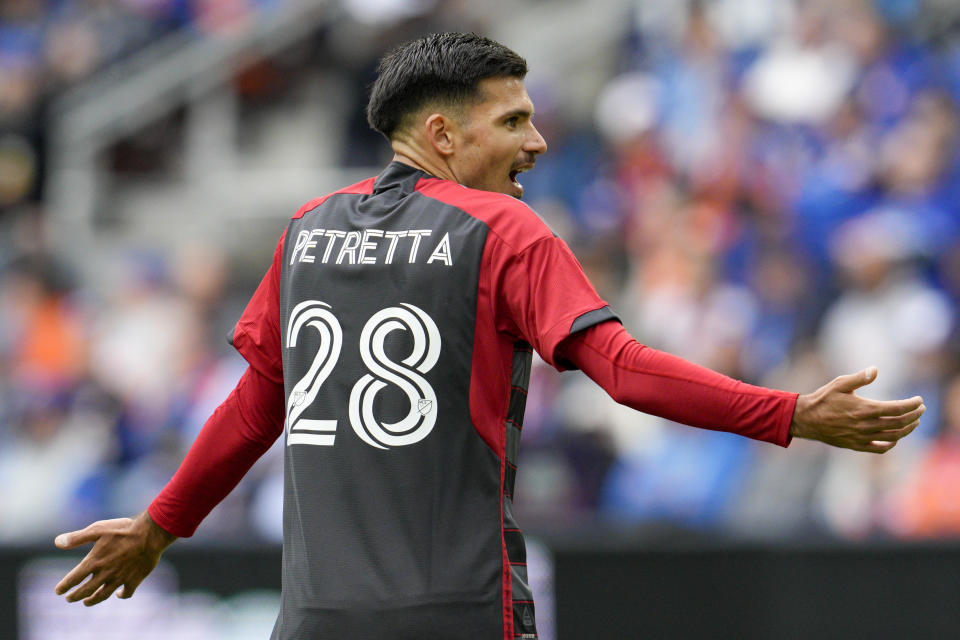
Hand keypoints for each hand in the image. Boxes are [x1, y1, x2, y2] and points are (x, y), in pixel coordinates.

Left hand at [54, 511, 176, 605]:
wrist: (150, 534)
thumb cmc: (123, 529)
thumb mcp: (98, 528)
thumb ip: (77, 537)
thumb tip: (57, 542)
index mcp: (94, 561)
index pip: (74, 578)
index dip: (64, 586)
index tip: (58, 591)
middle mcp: (105, 574)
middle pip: (85, 591)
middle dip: (75, 596)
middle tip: (69, 598)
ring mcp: (119, 579)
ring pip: (102, 595)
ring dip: (92, 600)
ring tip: (86, 602)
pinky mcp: (134, 580)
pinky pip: (126, 593)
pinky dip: (121, 595)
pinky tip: (118, 594)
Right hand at [789, 367, 924, 452]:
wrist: (806, 419)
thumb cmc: (823, 398)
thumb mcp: (839, 383)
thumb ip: (859, 378)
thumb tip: (875, 370)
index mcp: (864, 409)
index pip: (897, 408)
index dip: (912, 404)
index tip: (919, 400)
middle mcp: (866, 425)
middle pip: (899, 423)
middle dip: (914, 416)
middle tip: (921, 409)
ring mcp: (862, 437)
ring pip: (893, 436)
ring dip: (908, 429)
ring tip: (915, 422)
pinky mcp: (856, 445)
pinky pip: (880, 448)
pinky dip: (892, 443)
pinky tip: (895, 437)